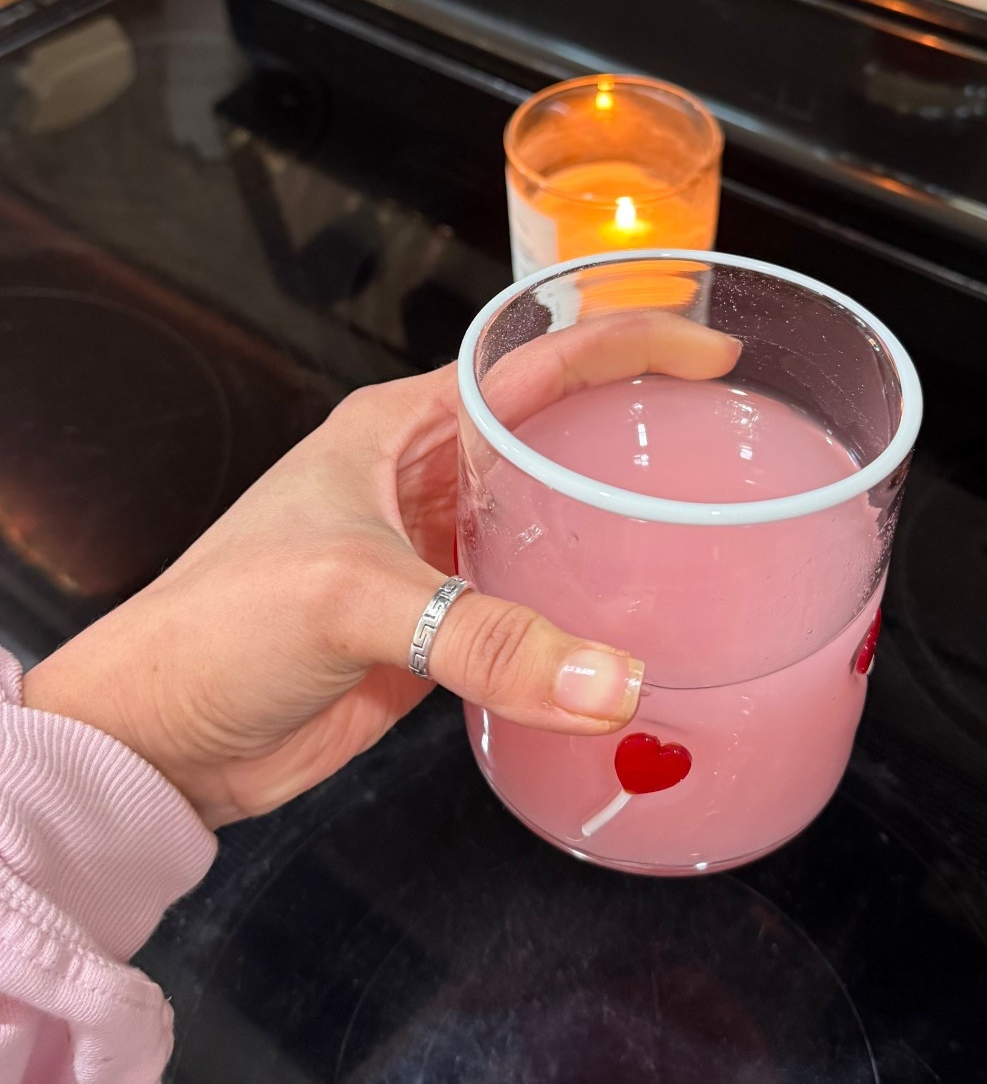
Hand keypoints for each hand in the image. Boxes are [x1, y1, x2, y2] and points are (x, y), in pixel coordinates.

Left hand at [24, 314, 738, 827]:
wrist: (156, 738)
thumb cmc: (211, 626)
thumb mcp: (348, 598)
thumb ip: (483, 638)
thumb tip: (608, 679)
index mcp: (397, 429)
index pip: (530, 361)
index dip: (623, 346)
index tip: (710, 352)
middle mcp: (422, 482)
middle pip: (554, 440)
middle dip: (638, 439)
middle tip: (733, 455)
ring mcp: (433, 561)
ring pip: (550, 530)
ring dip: (617, 540)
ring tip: (708, 546)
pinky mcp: (435, 638)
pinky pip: (531, 618)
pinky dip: (584, 630)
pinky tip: (635, 643)